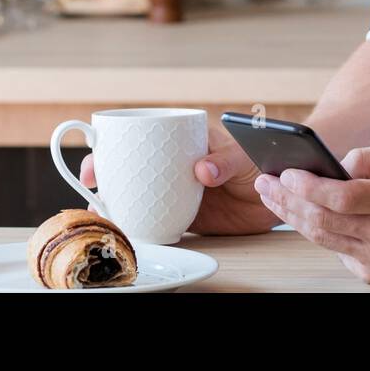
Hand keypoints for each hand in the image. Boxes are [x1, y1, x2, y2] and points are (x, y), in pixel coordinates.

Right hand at [79, 122, 279, 234]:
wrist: (279, 192)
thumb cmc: (262, 160)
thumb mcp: (244, 154)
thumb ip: (224, 159)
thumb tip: (201, 170)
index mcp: (180, 140)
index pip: (140, 137)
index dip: (111, 146)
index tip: (97, 160)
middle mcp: (172, 165)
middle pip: (130, 168)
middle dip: (105, 176)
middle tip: (90, 189)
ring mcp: (175, 190)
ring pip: (138, 195)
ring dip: (117, 203)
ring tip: (100, 215)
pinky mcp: (185, 216)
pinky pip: (158, 220)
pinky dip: (142, 226)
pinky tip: (128, 233)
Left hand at [253, 141, 369, 283]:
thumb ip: (369, 156)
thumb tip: (331, 167)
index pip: (343, 198)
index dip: (309, 187)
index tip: (285, 173)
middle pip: (324, 220)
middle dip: (287, 200)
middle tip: (264, 183)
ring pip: (322, 237)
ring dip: (291, 215)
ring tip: (271, 195)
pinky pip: (334, 248)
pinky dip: (315, 229)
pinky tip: (298, 212)